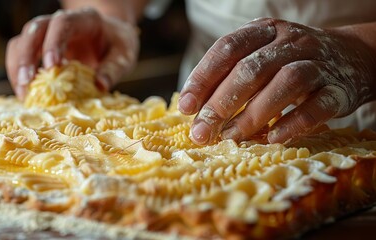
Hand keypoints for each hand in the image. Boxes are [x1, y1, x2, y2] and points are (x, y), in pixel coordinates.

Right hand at [6, 8, 138, 99]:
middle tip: (26, 83)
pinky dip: (18, 73)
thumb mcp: (125, 55)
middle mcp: (60, 22)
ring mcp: (47, 34)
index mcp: (84, 20)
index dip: (53, 43)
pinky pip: (20, 55)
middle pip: (34, 30)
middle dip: (26, 56)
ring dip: (17, 67)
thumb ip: (114, 69)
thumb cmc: (117, 45)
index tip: (51, 67)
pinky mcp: (39, 48)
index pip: (62, 23)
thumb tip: (100, 86)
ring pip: (21, 41)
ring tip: (23, 94)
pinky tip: (24, 93)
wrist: (111, 37)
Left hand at [178, 18, 375, 144]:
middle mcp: (290, 42)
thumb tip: (193, 108)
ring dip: (254, 114)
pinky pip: (318, 106)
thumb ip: (231, 75)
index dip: (202, 78)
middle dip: (221, 103)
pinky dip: (294, 123)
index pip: (226, 49)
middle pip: (251, 69)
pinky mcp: (338, 89)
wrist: (351, 57)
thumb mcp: (260, 56)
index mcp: (264, 31)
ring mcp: (317, 64)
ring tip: (232, 137)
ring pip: (285, 84)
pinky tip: (273, 138)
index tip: (185, 107)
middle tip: (202, 131)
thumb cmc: (290, 61)